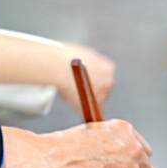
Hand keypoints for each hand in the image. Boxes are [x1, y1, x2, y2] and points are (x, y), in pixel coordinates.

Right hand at [0, 30, 116, 115]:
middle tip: (81, 93)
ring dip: (89, 103)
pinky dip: (87, 114)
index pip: (106, 78)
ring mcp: (102, 94)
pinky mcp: (92, 105)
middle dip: (95, 92)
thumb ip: (87, 62)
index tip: (89, 84)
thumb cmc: (64, 57)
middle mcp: (109, 81)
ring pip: (99, 103)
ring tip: (77, 101)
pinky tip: (81, 113)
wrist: (57, 65)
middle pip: (105, 91)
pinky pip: (93, 114)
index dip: (96, 81)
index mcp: (108, 68)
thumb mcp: (81, 53)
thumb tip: (80, 66)